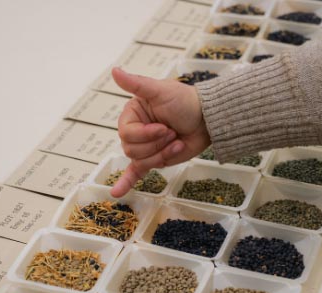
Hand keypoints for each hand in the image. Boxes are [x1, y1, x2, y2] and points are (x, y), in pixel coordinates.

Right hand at [109, 67, 209, 197]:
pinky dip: (125, 183)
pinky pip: (134, 173)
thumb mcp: (159, 90)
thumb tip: (114, 71)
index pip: (127, 134)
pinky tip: (116, 193)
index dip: (146, 135)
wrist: (207, 119)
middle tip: (172, 133)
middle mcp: (136, 131)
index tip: (164, 127)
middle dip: (156, 144)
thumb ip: (136, 84)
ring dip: (162, 154)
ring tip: (175, 142)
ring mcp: (145, 147)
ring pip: (141, 161)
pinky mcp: (154, 159)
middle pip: (132, 150)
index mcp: (132, 115)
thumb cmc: (185, 101)